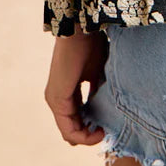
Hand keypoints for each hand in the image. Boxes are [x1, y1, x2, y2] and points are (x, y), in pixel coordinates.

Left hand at [44, 27, 108, 145]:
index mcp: (66, 92)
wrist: (81, 29)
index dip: (92, 126)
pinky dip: (84, 134)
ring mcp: (55, 100)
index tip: (109, 125)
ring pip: (69, 132)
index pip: (76, 119)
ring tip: (104, 131)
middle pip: (72, 129)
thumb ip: (97, 92)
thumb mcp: (98, 73)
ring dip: (88, 136)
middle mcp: (57, 99)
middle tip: (108, 131)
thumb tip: (106, 111)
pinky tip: (99, 129)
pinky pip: (68, 129)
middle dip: (90, 134)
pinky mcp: (57, 99)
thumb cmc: (90, 45)